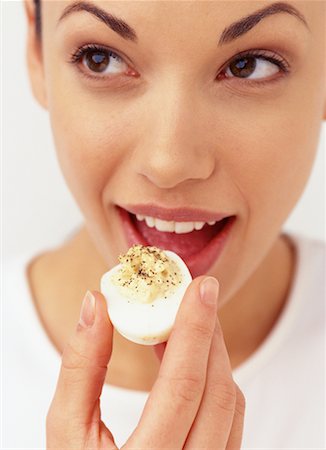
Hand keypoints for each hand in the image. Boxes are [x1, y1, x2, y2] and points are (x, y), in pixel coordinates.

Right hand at [46, 276, 244, 448]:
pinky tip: (193, 362)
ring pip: (232, 405)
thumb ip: (80, 365)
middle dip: (210, 334)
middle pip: (217, 390)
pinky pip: (232, 419)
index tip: (201, 288)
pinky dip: (217, 381)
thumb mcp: (66, 430)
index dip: (195, 329)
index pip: (183, 385)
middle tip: (197, 296)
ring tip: (190, 324)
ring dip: (215, 356)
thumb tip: (95, 305)